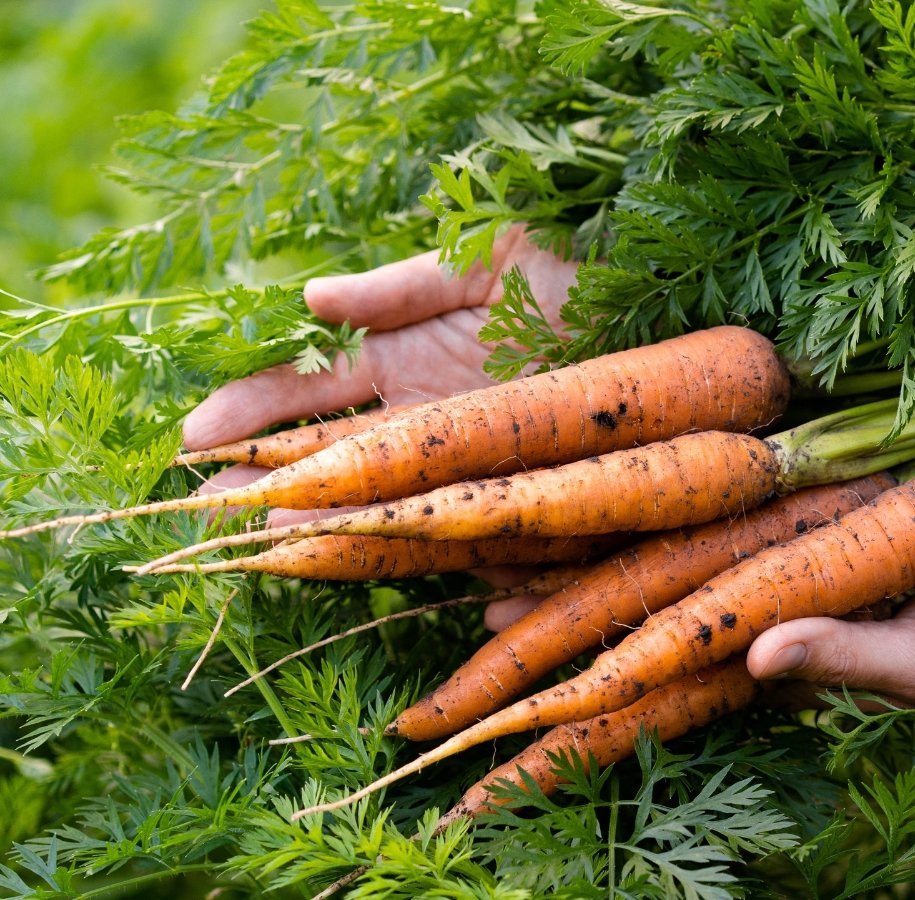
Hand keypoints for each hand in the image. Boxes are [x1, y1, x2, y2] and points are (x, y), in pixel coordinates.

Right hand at [183, 228, 579, 594]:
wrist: (662, 292)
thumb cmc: (569, 266)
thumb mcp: (478, 261)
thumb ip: (400, 288)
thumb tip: (310, 298)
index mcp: (402, 358)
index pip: (306, 391)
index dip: (250, 411)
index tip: (194, 438)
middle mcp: (427, 418)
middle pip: (334, 459)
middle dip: (272, 484)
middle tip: (212, 511)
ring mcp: (472, 458)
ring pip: (390, 501)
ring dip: (335, 523)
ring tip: (275, 543)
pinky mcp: (529, 489)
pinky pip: (482, 531)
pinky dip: (452, 555)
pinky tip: (419, 574)